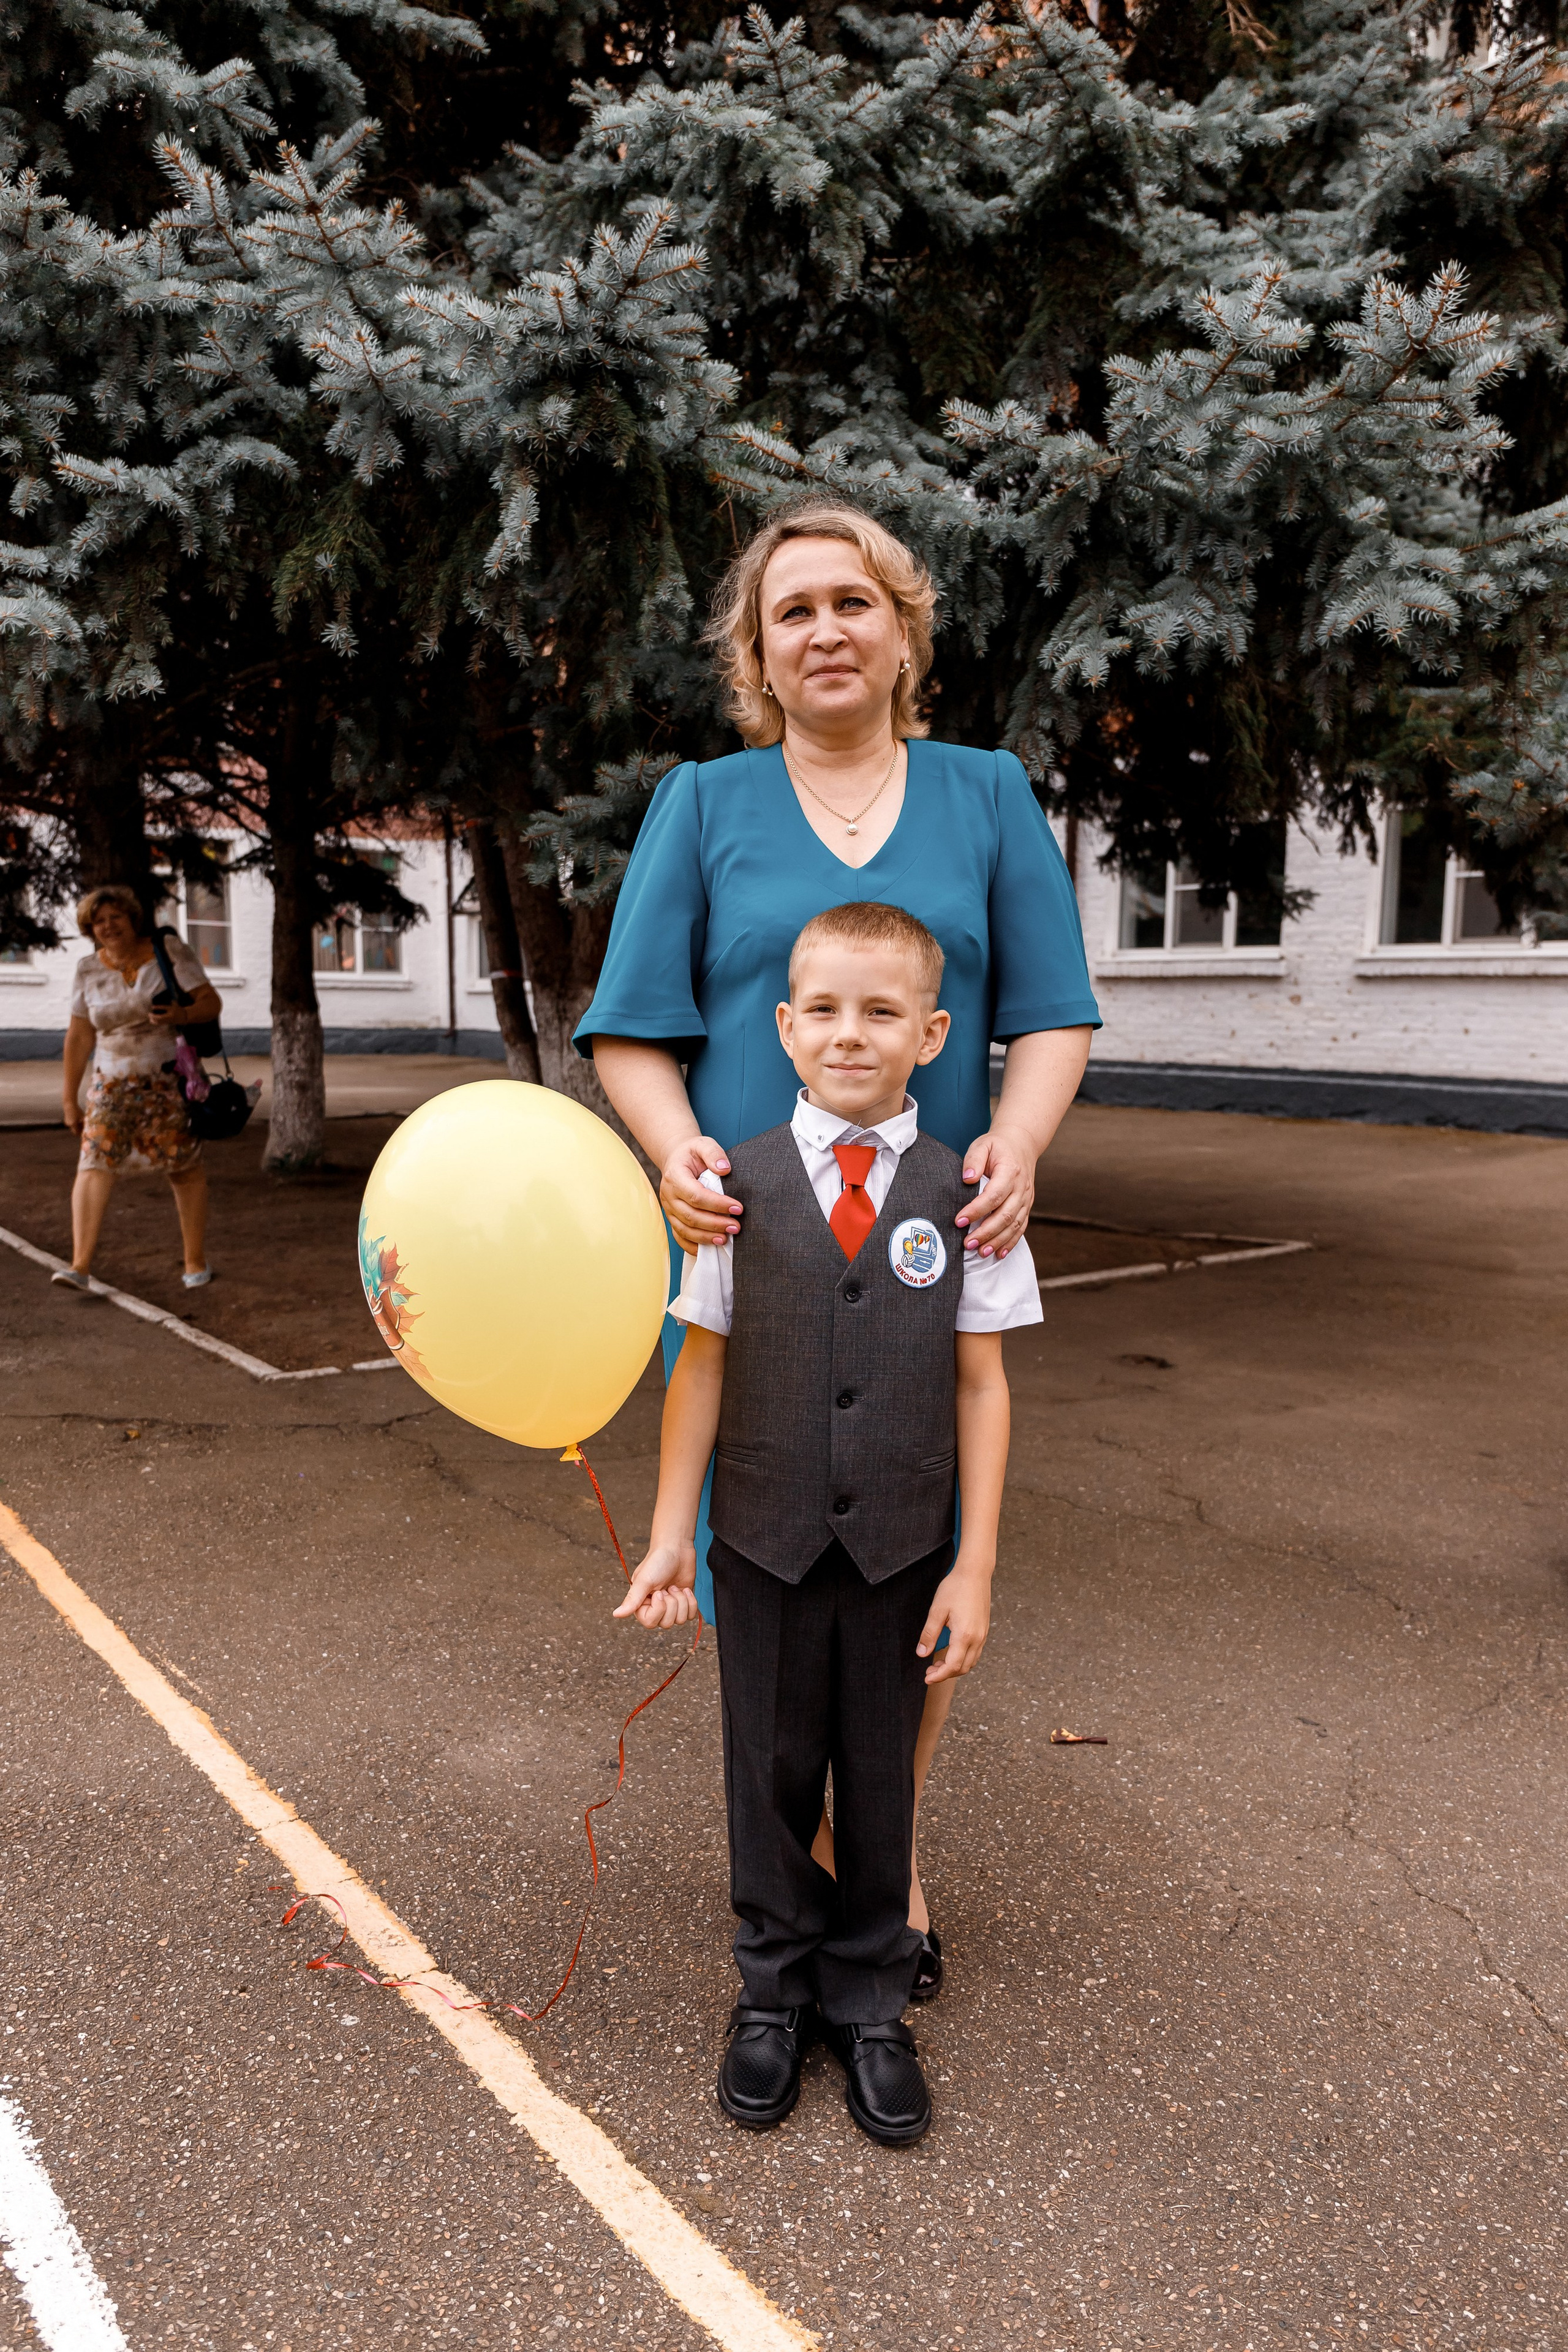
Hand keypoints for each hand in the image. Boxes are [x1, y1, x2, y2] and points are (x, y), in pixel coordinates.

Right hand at [62, 1096, 83, 1133]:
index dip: (81, 1133)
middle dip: (79, 1130)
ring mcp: (67, 1123)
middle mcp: (69, 1125)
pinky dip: (74, 1124)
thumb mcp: (82, 1117)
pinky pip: (71, 1125)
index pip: (77, 1133)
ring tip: (80, 1121)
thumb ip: (84, 1123)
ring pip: (73, 1128)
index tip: (85, 1133)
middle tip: (84, 1127)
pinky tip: (77, 1119)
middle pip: (75, 1131)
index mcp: (73, 1124)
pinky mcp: (66, 1121)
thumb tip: (88, 1129)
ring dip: (77, 1127)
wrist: (70, 1105)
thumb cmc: (77, 1110)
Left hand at [147, 1001, 180, 1025]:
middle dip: (154, 1016)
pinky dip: (155, 1022)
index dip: (158, 1007)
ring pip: (160, 1021)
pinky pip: (160, 1023)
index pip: (164, 1008)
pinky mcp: (167, 1023)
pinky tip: (151, 1020)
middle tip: (149, 1014)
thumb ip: (172, 1002)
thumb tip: (167, 999)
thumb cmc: (178, 1010)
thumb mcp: (175, 1005)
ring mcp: (168, 1020)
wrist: (184, 1017)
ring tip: (150, 1017)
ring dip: (154, 1020)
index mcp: (172, 1010)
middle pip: (161, 1017)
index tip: (152, 1007)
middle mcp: (169, 1016)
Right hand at [613, 1539, 699, 1629]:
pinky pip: (691, 1615)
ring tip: (674, 1587)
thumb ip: (632, 1600)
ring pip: (680, 1620)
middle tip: (668, 1587)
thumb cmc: (658, 1561)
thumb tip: (616, 1614)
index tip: (659, 1592)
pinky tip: (685, 1589)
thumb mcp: (644, 1580)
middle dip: (672, 1603)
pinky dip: (691, 1601)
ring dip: (682, 1601)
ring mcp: (670, 1607)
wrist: (677, 1549)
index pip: (650, 1622)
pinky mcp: (684, 1603)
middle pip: (666, 1623)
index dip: (659, 1609)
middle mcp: (655, 1608)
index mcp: (641, 1604)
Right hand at [660, 1136, 741, 1253]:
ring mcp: (669, 1209)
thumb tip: (725, 1169)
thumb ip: (713, 1153)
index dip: (717, 1204)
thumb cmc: (692, 1154)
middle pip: (691, 1216)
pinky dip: (694, 1246)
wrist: (676, 1159)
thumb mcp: (702, 1144)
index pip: (696, 1195)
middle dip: (715, 1224)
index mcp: (675, 1176)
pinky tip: (710, 1248)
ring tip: (726, 1240)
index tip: (738, 1208)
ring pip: (685, 1230)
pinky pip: (679, 1237)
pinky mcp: (672, 1219)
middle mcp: (669, 1195)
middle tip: (736, 1227)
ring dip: (706, 1237)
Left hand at [916, 1561, 991, 1682]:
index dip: (939, 1676)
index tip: (927, 1678)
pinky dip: (963, 1659)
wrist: (975, 1573)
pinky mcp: (984, 1630)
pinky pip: (975, 1653)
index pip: (953, 1665)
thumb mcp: (937, 1610)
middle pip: (963, 1668)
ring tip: (938, 1664)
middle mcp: (977, 1638)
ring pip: (971, 1662)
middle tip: (929, 1671)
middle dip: (946, 1674)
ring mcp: (983, 1635)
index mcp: (964, 1635)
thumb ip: (929, 1634)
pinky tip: (951, 1653)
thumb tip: (921, 1654)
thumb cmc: (955, 1588)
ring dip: (955, 1668)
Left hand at [954, 1125, 1034, 1257]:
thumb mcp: (982, 1145)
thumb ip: (973, 1160)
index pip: (993, 1195)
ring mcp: (1026, 1199)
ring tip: (981, 1252)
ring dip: (997, 1241)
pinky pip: (1021, 1227)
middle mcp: (1021, 1188)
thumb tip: (967, 1179)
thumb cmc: (997, 1146)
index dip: (976, 1210)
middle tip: (967, 1243)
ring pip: (1014, 1225)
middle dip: (985, 1232)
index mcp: (1010, 1171)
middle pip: (1005, 1215)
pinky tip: (999, 1253)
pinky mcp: (1027, 1206)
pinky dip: (1010, 1242)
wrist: (1021, 1144)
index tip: (959, 1221)